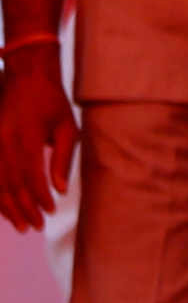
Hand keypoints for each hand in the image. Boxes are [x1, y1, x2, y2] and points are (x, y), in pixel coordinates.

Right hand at [0, 51, 72, 233]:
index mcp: (27, 138)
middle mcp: (4, 142)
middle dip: (23, 208)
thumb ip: (64, 158)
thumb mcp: (67, 126)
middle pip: (11, 184)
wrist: (25, 76)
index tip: (49, 212)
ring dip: (7, 206)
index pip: (32, 177)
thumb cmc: (52, 102)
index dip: (39, 198)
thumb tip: (61, 189)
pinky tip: (3, 206)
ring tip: (19, 224)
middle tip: (33, 227)